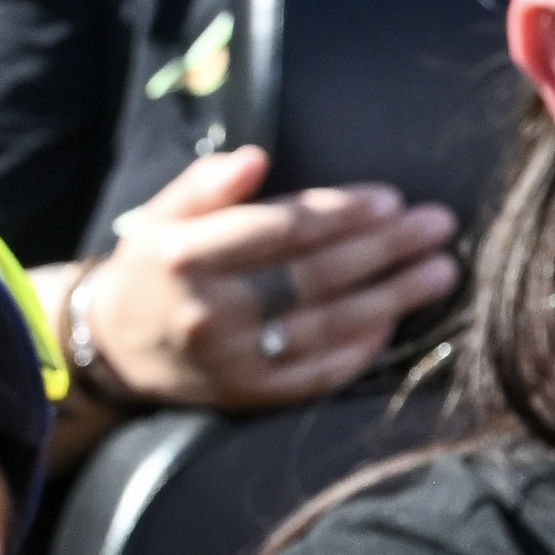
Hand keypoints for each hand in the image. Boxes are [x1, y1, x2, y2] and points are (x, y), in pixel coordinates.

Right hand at [72, 146, 460, 409]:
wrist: (114, 350)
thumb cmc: (151, 270)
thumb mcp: (160, 216)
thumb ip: (205, 184)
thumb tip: (255, 159)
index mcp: (185, 256)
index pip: (280, 230)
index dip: (342, 214)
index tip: (390, 198)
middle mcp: (208, 311)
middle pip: (314, 276)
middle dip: (385, 249)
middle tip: (438, 226)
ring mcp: (231, 360)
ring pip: (325, 325)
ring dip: (392, 298)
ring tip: (440, 271)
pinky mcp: (248, 395)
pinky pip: (316, 372)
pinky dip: (360, 348)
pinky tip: (394, 321)